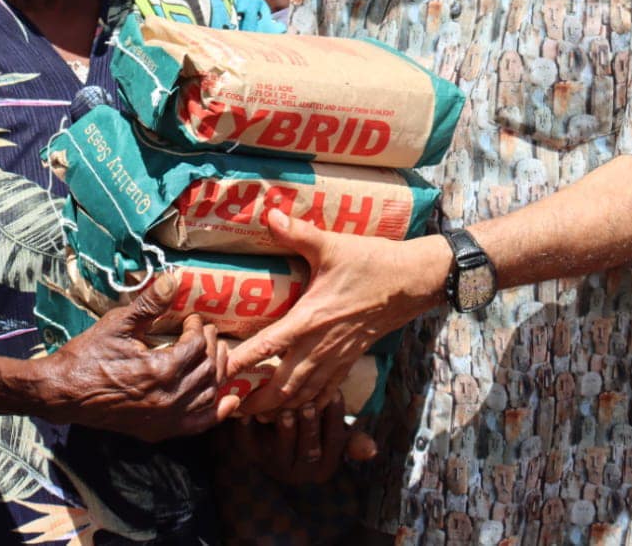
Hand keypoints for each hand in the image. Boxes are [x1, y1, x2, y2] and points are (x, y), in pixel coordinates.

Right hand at [44, 272, 239, 441]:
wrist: (63, 392)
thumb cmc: (88, 355)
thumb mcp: (118, 324)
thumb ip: (149, 304)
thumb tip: (172, 279)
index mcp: (162, 369)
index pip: (197, 345)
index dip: (198, 328)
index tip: (191, 319)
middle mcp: (169, 398)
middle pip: (208, 369)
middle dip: (211, 346)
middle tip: (206, 332)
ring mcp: (165, 418)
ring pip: (208, 395)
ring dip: (217, 373)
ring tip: (215, 355)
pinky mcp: (158, 430)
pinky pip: (198, 424)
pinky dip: (216, 413)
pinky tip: (230, 402)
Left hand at [225, 212, 447, 416]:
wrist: (413, 281)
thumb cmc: (371, 262)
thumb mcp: (332, 245)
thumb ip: (298, 233)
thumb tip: (269, 214)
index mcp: (310, 318)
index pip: (267, 347)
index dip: (241, 364)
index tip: (218, 376)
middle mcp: (321, 345)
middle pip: (283, 386)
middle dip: (257, 402)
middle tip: (232, 410)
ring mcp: (338, 356)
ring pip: (305, 394)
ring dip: (281, 408)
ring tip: (258, 416)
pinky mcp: (351, 358)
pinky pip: (327, 390)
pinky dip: (309, 403)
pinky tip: (298, 409)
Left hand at [228, 394, 375, 484]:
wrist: (273, 440)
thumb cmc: (312, 429)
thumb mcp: (334, 434)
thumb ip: (352, 439)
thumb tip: (372, 450)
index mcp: (325, 465)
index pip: (335, 442)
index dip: (335, 418)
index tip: (335, 393)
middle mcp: (300, 471)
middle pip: (308, 450)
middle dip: (310, 427)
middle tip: (309, 405)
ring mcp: (274, 465)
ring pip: (281, 451)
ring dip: (284, 431)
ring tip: (285, 411)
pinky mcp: (251, 455)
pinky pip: (247, 445)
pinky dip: (247, 428)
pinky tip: (250, 412)